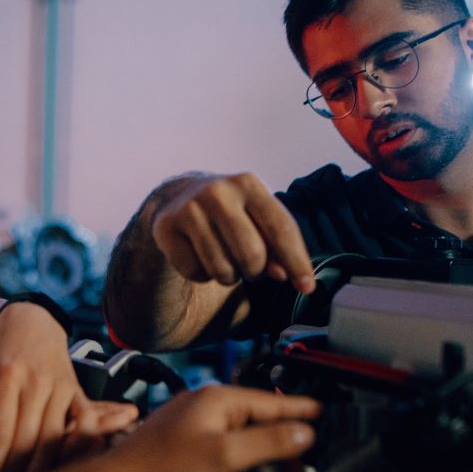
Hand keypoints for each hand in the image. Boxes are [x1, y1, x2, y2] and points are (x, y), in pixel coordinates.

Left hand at [0, 301, 105, 471]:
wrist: (31, 320)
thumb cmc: (0, 349)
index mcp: (7, 375)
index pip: (0, 429)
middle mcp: (36, 380)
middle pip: (28, 438)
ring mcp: (59, 384)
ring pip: (54, 436)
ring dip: (42, 467)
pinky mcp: (75, 388)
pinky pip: (81, 422)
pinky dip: (75, 444)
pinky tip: (68, 465)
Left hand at [107, 385, 320, 471]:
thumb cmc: (160, 469)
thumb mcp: (224, 455)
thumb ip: (268, 441)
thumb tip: (302, 432)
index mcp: (215, 399)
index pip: (269, 401)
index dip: (298, 409)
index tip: (321, 411)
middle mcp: (203, 406)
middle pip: (256, 417)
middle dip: (283, 435)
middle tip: (306, 455)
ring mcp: (190, 424)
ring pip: (239, 433)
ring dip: (262, 449)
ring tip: (283, 467)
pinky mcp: (182, 445)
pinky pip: (222, 445)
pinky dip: (240, 457)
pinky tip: (245, 471)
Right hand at [152, 173, 315, 291]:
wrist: (178, 197)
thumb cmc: (230, 212)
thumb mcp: (257, 218)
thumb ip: (276, 245)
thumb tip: (284, 274)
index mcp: (248, 184)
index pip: (280, 228)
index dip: (297, 262)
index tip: (307, 287)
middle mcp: (218, 192)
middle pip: (252, 256)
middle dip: (255, 271)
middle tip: (250, 266)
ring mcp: (189, 209)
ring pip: (222, 269)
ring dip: (228, 276)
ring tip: (223, 259)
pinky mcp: (166, 227)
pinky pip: (194, 272)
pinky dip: (202, 274)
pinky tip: (200, 256)